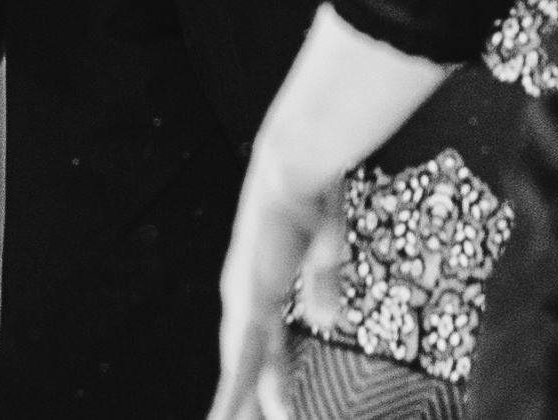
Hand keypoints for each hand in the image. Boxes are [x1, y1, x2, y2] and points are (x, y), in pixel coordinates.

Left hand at [207, 156, 342, 419]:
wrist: (298, 163)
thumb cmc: (312, 197)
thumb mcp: (325, 248)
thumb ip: (323, 284)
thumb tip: (326, 319)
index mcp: (260, 284)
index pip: (260, 343)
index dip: (263, 377)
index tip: (270, 410)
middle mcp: (245, 293)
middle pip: (242, 360)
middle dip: (242, 399)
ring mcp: (245, 294)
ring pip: (238, 363)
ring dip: (235, 400)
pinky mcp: (251, 293)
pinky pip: (245, 349)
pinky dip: (239, 383)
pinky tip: (231, 408)